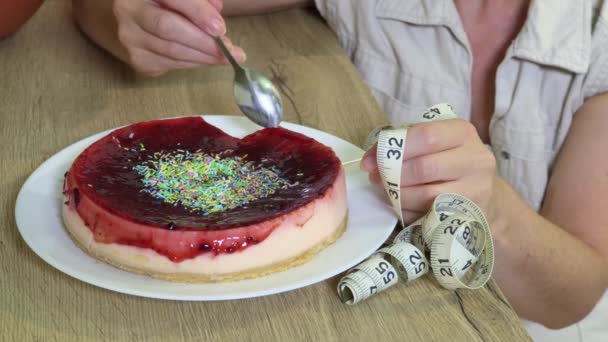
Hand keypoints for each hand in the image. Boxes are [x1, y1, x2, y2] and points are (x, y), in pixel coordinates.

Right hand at [113, 0, 245, 75]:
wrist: (125, 22)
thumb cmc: (159, 3)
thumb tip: (217, 11)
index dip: (198, 12)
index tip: (220, 28)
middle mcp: (129, 12)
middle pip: (169, 29)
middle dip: (204, 42)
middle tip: (230, 51)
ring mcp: (131, 39)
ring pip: (172, 51)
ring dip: (204, 57)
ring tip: (226, 57)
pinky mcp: (138, 60)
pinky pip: (172, 65)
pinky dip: (194, 63)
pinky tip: (207, 59)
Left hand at [361, 119, 496, 223]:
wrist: (483, 193)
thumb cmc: (448, 162)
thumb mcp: (431, 144)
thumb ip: (400, 145)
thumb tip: (368, 161)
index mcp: (463, 133)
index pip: (427, 136)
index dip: (394, 148)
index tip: (371, 160)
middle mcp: (475, 160)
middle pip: (424, 168)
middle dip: (392, 175)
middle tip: (376, 178)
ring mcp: (476, 190)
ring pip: (425, 195)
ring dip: (398, 195)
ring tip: (388, 192)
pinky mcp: (470, 215)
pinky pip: (429, 216)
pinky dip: (410, 211)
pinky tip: (404, 206)